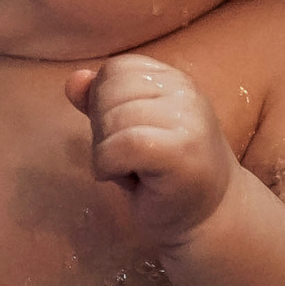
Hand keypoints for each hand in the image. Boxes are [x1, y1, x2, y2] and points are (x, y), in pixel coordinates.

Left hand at [66, 55, 235, 248]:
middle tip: (128, 158)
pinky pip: (121, 145)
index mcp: (174, 79)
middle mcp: (185, 92)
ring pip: (113, 119)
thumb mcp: (128, 130)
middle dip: (102, 128)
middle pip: (110, 90)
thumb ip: (100, 102)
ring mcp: (188, 119)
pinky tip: (126, 180)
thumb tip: (74, 80)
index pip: (116, 68)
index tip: (124, 134)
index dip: (103, 101)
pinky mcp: (181, 150)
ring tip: (132, 169)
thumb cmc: (165, 175)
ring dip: (105, 153)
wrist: (209, 217)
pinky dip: (109, 166)